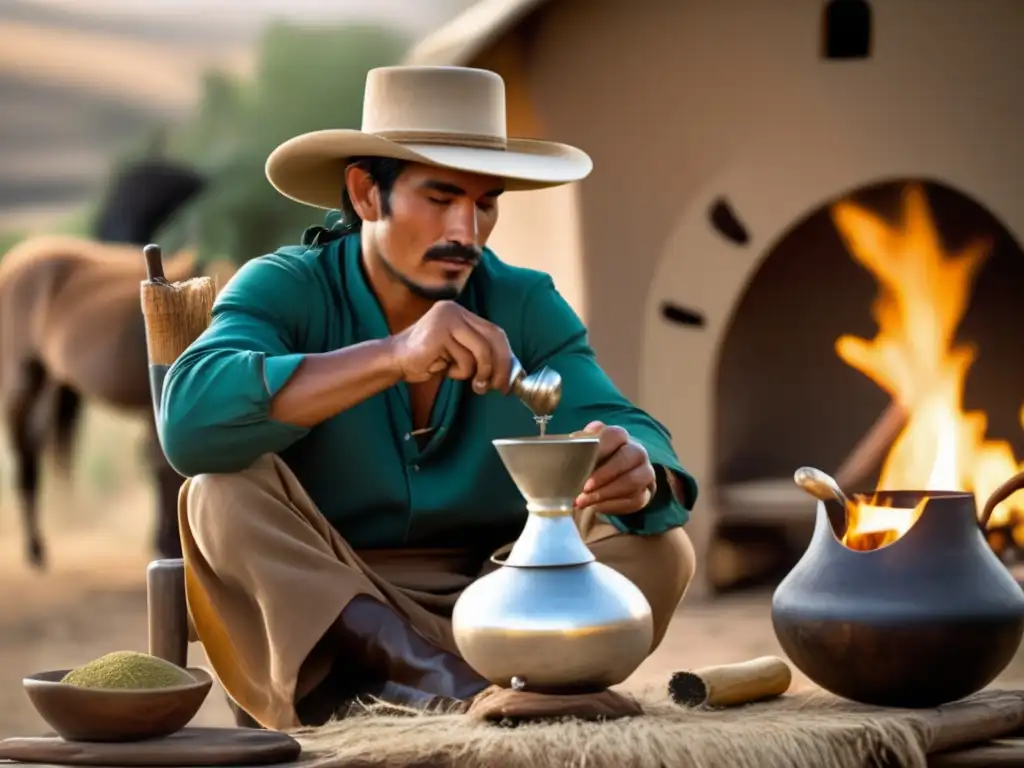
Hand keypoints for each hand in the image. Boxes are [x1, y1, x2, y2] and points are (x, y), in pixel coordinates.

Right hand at [387, 301, 513, 393]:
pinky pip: (464, 359)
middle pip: (494, 337)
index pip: (495, 332)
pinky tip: (442, 368)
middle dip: (500, 365)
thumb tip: (508, 370)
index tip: (508, 378)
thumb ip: (479, 353)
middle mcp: (455, 310)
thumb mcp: (458, 353)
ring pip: (481, 350)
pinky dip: (458, 372)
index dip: (506, 356)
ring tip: (468, 381)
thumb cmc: (426, 360)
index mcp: (461, 313)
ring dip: (479, 372)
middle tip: (499, 387)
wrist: (394, 361)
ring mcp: (447, 319)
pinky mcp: (440, 332)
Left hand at [571, 421, 656, 514]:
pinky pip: (635, 499)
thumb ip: (578, 446)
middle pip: (626, 458)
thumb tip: (567, 445)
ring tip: (584, 501)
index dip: (600, 447)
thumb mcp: (584, 450)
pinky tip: (595, 507)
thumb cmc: (594, 461)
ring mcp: (644, 472)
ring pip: (632, 481)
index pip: (614, 435)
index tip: (583, 461)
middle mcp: (636, 451)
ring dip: (606, 493)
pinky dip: (612, 505)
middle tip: (584, 488)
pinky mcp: (646, 492)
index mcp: (619, 436)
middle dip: (603, 475)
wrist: (610, 479)